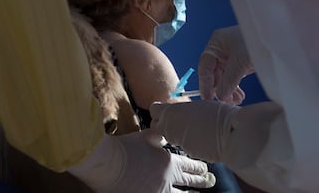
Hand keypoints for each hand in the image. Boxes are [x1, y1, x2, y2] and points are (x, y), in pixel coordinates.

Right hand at [68, 129, 214, 192]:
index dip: (199, 168)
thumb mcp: (147, 136)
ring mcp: (158, 191)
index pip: (190, 166)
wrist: (108, 162)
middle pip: (189, 182)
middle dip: (201, 182)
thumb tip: (167, 132)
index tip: (206, 169)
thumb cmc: (127, 147)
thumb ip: (161, 136)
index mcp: (169, 162)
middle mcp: (168, 179)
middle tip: (210, 181)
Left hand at [150, 101, 238, 162]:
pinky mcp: (187, 152)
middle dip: (164, 124)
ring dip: (177, 134)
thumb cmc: (217, 114)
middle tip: (178, 120)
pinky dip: (189, 142)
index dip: (161, 110)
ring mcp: (177, 142)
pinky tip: (201, 138)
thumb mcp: (196, 105)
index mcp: (170, 112)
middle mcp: (169, 128)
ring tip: (194, 128)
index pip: (154, 110)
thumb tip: (179, 112)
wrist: (230, 134)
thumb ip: (183, 110)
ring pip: (170, 137)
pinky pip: (183, 145)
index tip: (168, 110)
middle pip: (157, 126)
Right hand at [199, 26, 253, 101]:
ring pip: (223, 76)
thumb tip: (220, 97)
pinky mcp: (241, 61)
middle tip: (223, 102)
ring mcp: (232, 55)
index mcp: (217, 43)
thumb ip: (227, 81)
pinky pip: (233, 76)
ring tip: (234, 101)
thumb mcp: (240, 63)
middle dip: (218, 88)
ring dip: (227, 89)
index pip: (205, 66)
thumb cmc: (258, 43)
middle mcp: (222, 48)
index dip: (205, 83)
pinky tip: (239, 96)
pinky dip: (234, 87)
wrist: (280, 39)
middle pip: (214, 72)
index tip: (208, 99)